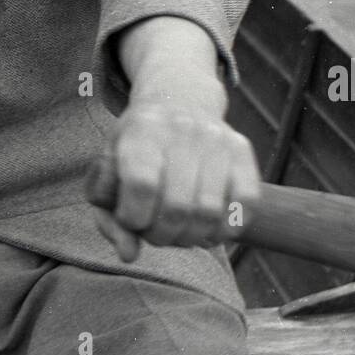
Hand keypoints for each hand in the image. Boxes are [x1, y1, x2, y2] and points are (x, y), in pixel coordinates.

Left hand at [92, 88, 260, 262]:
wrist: (179, 100)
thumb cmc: (137, 147)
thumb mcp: (109, 172)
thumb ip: (109, 217)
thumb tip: (129, 255)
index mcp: (142, 130)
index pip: (142, 185)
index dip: (134, 217)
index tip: (131, 218)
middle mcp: (182, 129)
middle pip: (177, 207)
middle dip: (162, 235)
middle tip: (156, 232)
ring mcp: (216, 138)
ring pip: (209, 213)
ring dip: (192, 237)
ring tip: (180, 231)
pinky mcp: (242, 150)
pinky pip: (245, 205)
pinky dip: (226, 229)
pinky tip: (209, 228)